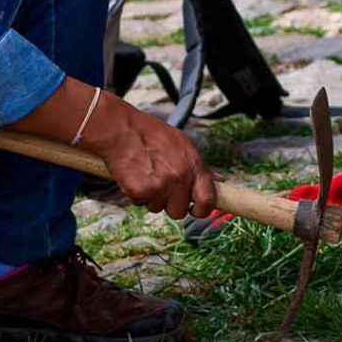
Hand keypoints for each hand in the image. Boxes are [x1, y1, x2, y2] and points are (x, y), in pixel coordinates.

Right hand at [82, 90, 216, 219]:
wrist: (123, 130)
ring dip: (152, 197)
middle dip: (170, 204)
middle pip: (179, 211)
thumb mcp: (183, 144)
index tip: (195, 210)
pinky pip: (140, 203)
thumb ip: (198, 166)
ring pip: (158, 208)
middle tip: (161, 187)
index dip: (202, 210)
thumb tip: (218, 181)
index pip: (208, 200)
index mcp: (194, 166)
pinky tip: (135, 176)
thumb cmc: (152, 134)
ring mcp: (160, 186)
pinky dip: (136, 194)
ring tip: (146, 174)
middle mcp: (180, 178)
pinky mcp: (141, 191)